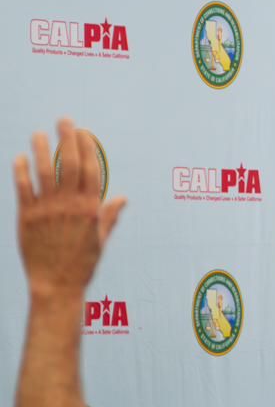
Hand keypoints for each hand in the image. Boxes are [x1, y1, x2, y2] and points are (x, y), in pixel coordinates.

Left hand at [13, 118, 124, 299]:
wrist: (56, 285)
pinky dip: (21, 171)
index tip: (84, 133)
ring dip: (42, 150)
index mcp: (91, 209)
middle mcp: (70, 206)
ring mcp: (48, 210)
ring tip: (39, 133)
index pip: (91, 171)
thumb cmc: (81, 264)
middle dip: (68, 140)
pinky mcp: (27, 217)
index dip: (88, 149)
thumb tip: (122, 198)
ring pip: (45, 172)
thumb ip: (109, 216)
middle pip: (70, 164)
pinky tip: (20, 158)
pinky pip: (24, 189)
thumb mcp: (100, 240)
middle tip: (64, 120)